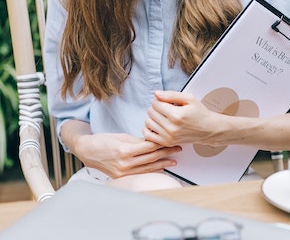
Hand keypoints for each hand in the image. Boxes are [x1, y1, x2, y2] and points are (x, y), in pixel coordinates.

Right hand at [62, 121, 180, 178]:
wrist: (87, 151)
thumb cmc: (103, 141)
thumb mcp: (122, 136)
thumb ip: (138, 141)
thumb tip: (153, 141)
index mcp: (125, 150)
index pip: (149, 147)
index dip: (162, 143)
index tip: (172, 139)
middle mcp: (125, 163)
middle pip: (151, 158)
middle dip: (166, 153)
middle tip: (178, 148)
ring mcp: (123, 172)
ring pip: (148, 168)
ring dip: (163, 164)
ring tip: (174, 160)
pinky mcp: (121, 177)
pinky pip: (140, 173)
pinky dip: (151, 170)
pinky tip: (161, 168)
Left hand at [143, 90, 218, 146]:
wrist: (207, 129)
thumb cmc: (199, 113)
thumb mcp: (189, 98)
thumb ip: (171, 95)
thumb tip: (156, 93)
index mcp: (176, 115)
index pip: (155, 104)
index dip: (159, 100)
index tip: (166, 101)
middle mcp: (171, 128)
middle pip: (151, 113)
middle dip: (156, 108)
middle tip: (165, 108)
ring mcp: (168, 137)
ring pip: (148, 123)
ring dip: (153, 117)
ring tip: (162, 116)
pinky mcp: (167, 143)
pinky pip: (148, 135)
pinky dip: (149, 129)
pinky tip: (157, 124)